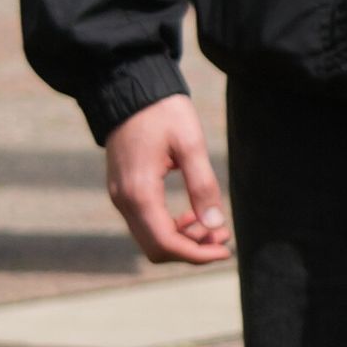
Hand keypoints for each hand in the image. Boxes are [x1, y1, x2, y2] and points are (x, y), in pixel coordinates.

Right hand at [104, 97, 231, 265]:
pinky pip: (146, 222)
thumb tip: (216, 225)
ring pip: (150, 237)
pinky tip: (194, 214)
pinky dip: (171, 227)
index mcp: (139, 192)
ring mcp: (120, 197)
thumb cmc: (163, 113)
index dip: (196, 254)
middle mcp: (123, 200)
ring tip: (215, 226)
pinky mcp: (124, 191)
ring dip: (183, 239)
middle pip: (155, 248)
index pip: (165, 243)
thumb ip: (202, 185)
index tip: (225, 250)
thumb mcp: (190, 145)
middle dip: (192, 249)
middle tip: (224, 237)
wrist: (131, 92)